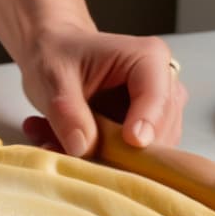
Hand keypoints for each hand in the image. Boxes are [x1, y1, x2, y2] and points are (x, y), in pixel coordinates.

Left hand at [17, 23, 187, 156]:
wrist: (52, 55)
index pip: (157, 97)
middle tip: (68, 149)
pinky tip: (64, 144)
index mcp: (148, 58)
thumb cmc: (56, 56)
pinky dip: (99, 159)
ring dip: (105, 157)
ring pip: (147, 150)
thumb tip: (83, 148)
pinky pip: (131, 157)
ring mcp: (156, 110)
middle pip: (158, 130)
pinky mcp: (143, 131)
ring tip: (56, 142)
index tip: (131, 142)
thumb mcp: (53, 80)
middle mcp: (162, 84)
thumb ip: (68, 113)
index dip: (146, 122)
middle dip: (117, 149)